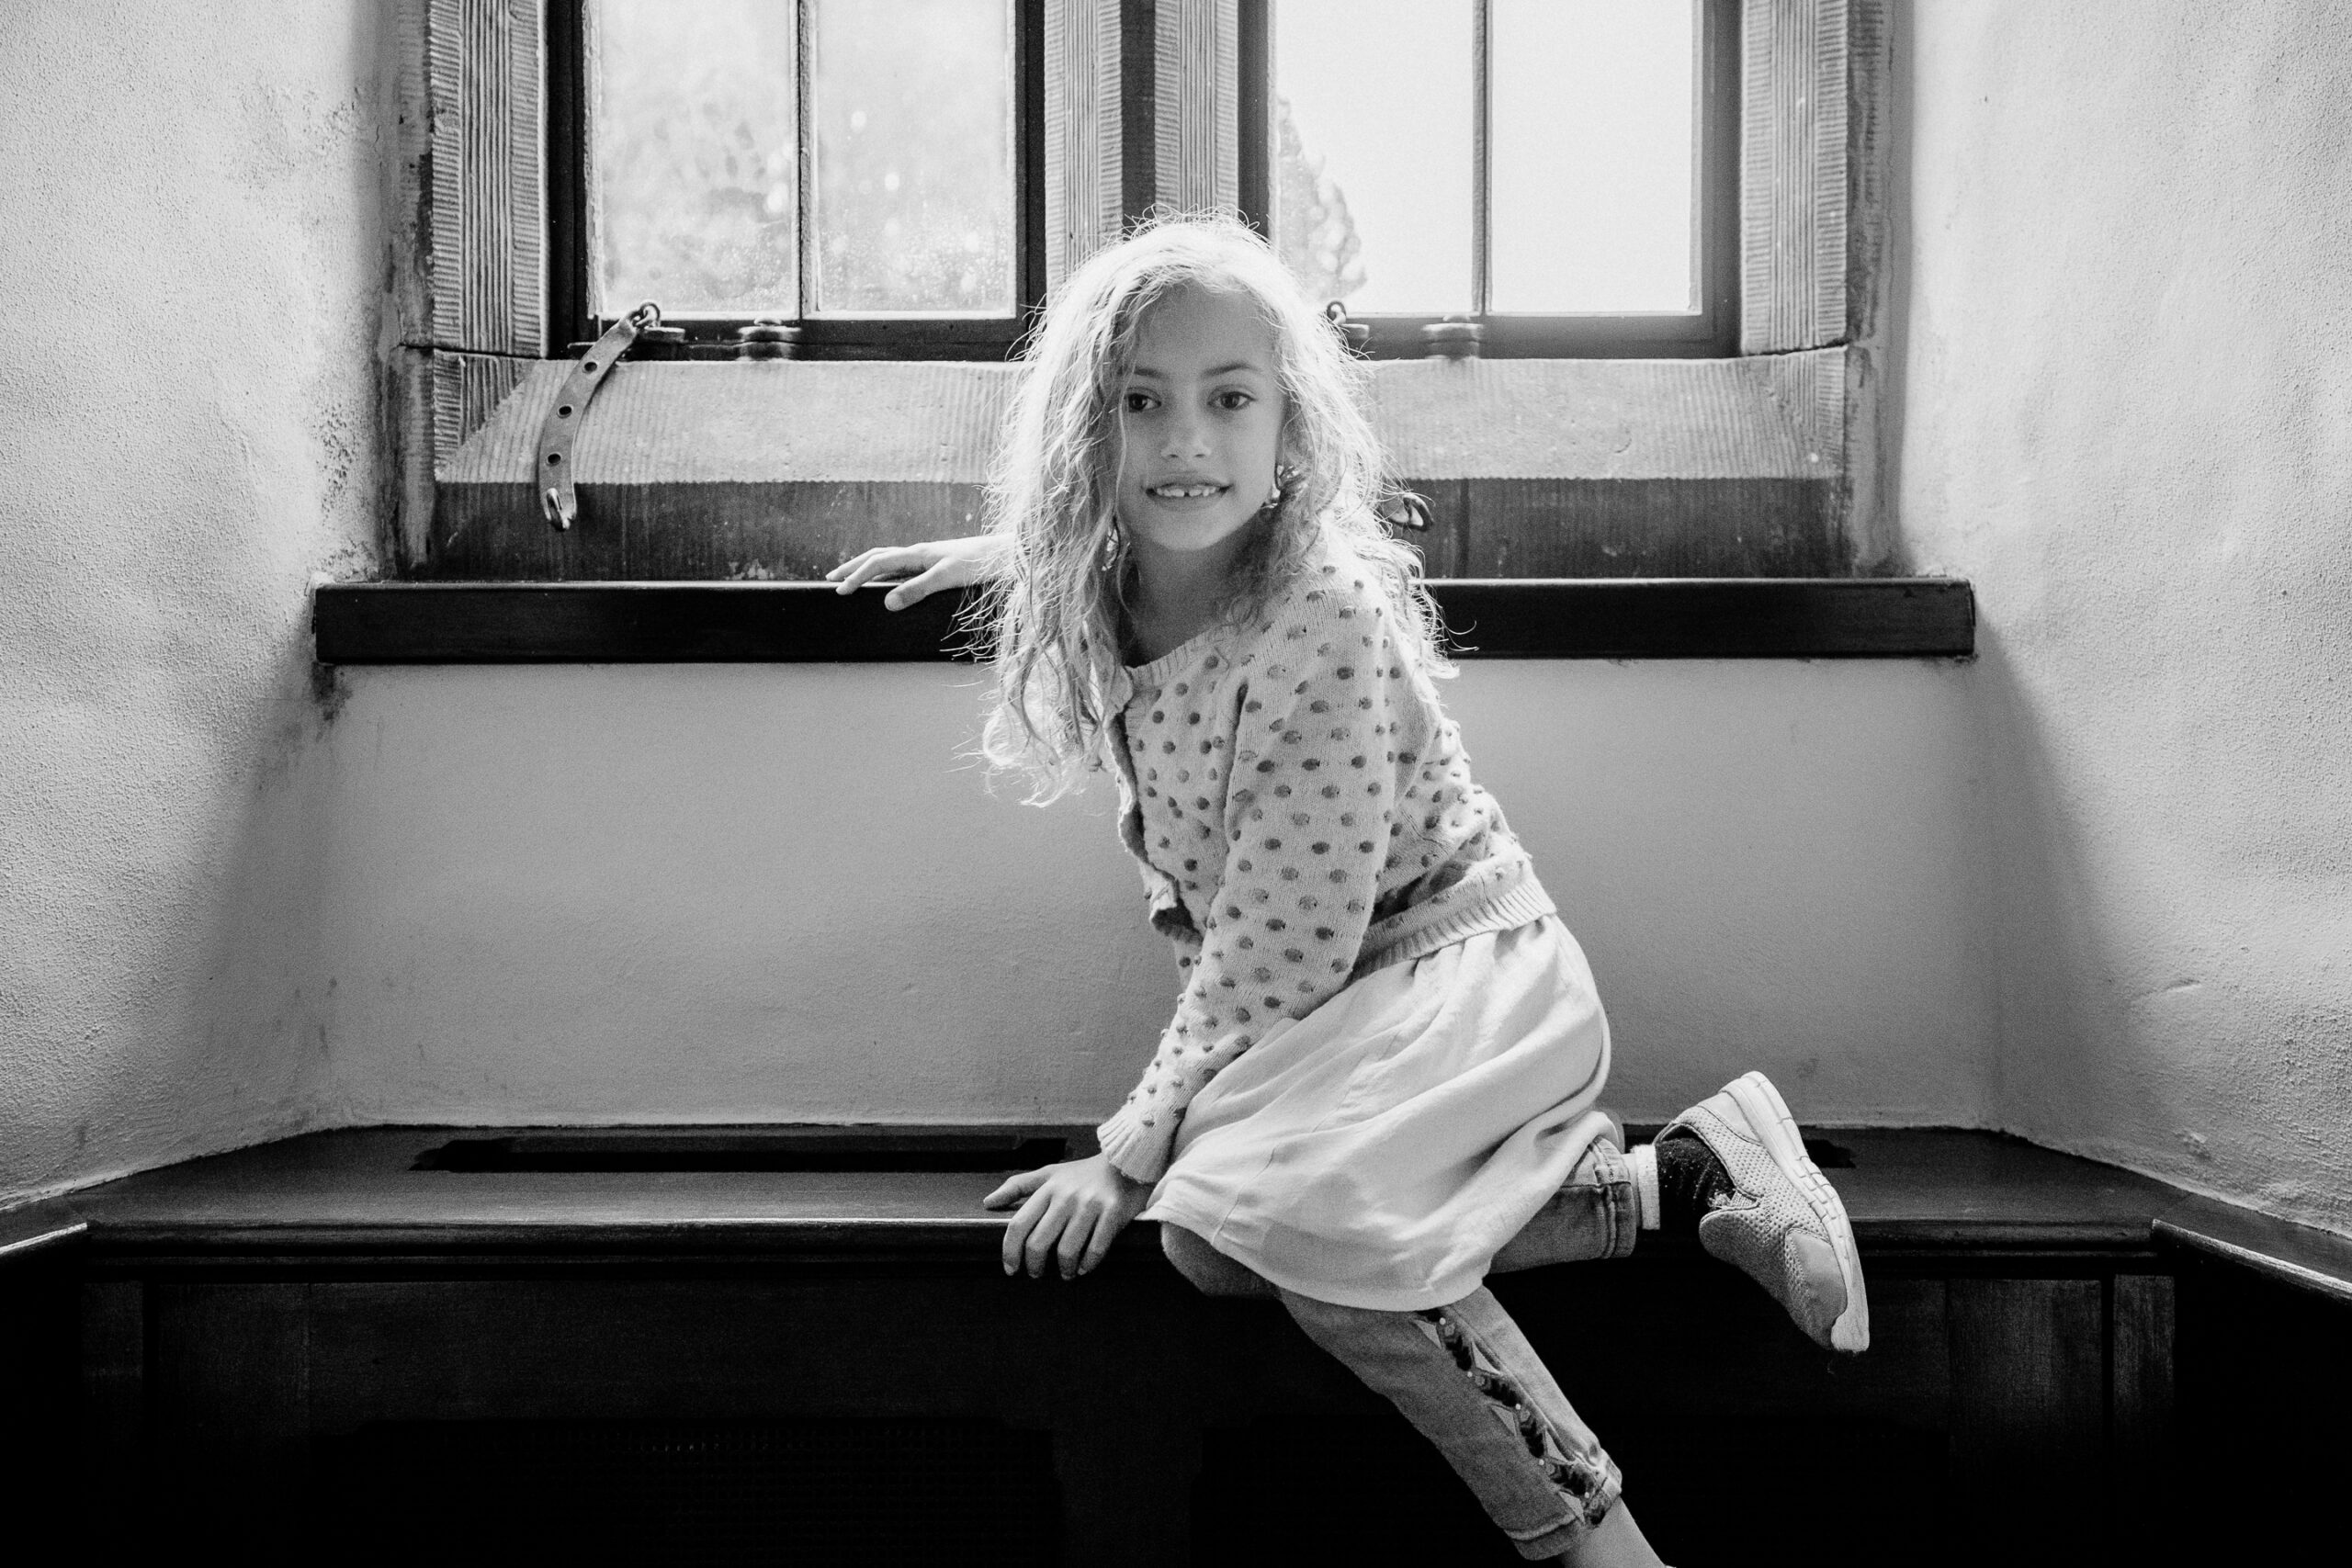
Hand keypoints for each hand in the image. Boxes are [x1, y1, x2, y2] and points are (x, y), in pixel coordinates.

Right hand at [825, 534, 1009, 610]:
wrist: (1009, 554)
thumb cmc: (981, 564)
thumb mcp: (948, 578)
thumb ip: (918, 589)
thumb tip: (887, 603)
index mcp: (918, 553)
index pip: (878, 562)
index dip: (856, 576)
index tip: (838, 591)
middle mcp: (921, 553)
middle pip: (878, 556)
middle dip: (853, 567)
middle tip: (831, 579)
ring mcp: (931, 557)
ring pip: (891, 559)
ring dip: (869, 567)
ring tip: (854, 577)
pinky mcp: (941, 564)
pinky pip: (906, 566)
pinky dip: (889, 572)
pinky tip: (893, 581)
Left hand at [982, 1152, 1150, 1278]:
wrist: (1126, 1160)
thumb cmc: (1083, 1172)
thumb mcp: (1049, 1173)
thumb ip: (1018, 1186)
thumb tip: (988, 1202)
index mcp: (1048, 1188)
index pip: (1019, 1224)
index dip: (1010, 1251)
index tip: (1010, 1268)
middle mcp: (1066, 1197)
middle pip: (1039, 1242)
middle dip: (1034, 1265)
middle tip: (1036, 1274)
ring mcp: (1090, 1205)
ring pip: (1067, 1250)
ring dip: (1063, 1269)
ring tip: (1064, 1273)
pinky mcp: (1113, 1212)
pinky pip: (1096, 1248)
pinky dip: (1088, 1264)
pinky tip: (1084, 1268)